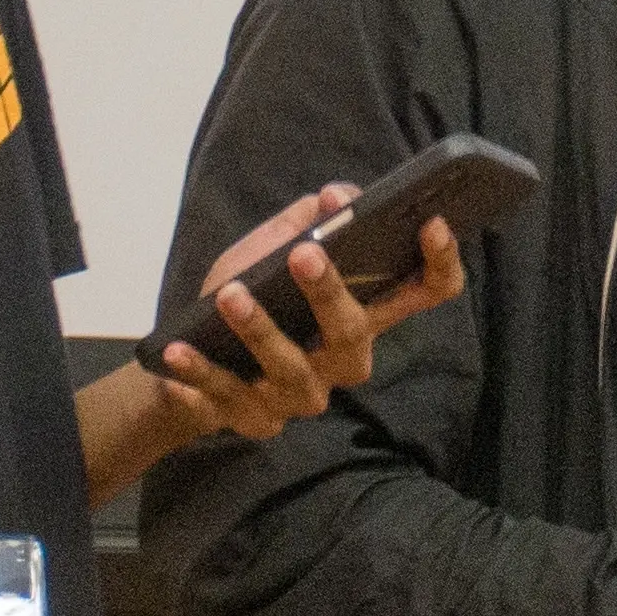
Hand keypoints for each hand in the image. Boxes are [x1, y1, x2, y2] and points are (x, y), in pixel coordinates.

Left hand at [146, 185, 468, 447]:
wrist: (188, 361)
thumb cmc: (249, 296)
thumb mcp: (274, 249)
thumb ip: (308, 219)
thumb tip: (338, 196)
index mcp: (361, 314)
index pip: (423, 292)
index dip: (438, 263)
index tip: (433, 223)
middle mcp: (341, 360)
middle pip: (353, 337)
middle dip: (330, 295)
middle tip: (304, 254)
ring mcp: (299, 395)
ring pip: (291, 372)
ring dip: (260, 331)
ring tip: (229, 295)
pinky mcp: (254, 419)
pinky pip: (227, 397)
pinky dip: (200, 373)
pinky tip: (178, 351)